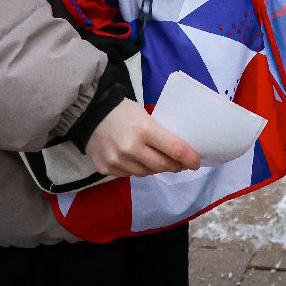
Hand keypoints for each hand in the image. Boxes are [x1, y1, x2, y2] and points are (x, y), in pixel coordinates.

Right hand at [84, 99, 200, 177]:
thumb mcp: (145, 116)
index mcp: (144, 130)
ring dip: (155, 168)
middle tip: (179, 164)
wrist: (89, 113)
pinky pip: (129, 175)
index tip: (196, 162)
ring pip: (146, 173)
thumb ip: (159, 133)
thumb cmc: (123, 111)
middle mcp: (131, 148)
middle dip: (175, 166)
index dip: (189, 158)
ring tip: (157, 161)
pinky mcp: (106, 169)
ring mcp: (117, 161)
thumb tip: (177, 151)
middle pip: (162, 165)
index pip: (175, 150)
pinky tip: (136, 160)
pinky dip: (137, 169)